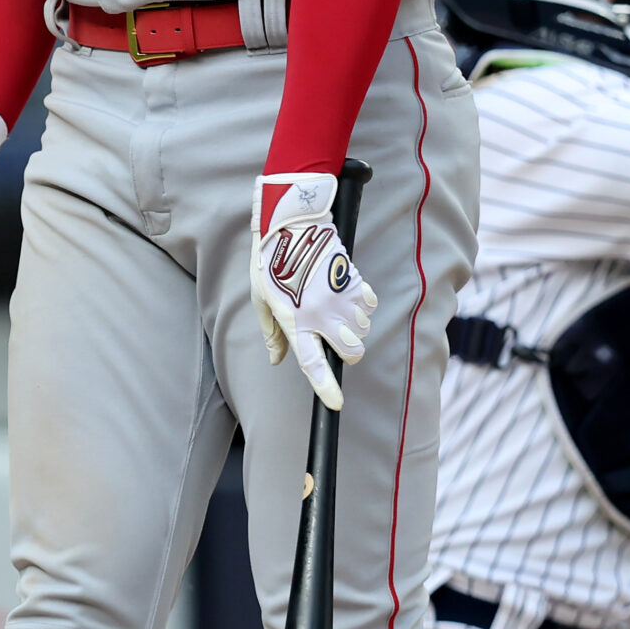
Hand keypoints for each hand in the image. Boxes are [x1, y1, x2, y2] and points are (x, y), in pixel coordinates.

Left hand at [250, 173, 379, 410]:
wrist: (290, 224)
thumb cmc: (269, 262)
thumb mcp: (261, 299)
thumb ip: (271, 332)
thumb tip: (276, 360)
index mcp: (295, 321)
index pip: (312, 363)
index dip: (326, 387)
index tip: (336, 404)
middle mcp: (321, 315)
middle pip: (350, 353)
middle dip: (347, 353)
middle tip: (335, 340)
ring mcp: (341, 300)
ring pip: (362, 331)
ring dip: (352, 327)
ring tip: (333, 307)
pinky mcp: (355, 282)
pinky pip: (368, 307)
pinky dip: (360, 306)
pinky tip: (344, 292)